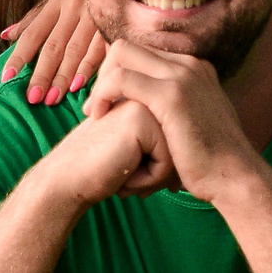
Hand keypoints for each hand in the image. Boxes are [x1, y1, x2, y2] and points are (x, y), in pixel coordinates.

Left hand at [0, 0, 106, 104]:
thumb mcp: (55, 3)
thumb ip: (31, 20)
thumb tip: (4, 35)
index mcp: (56, 3)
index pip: (33, 34)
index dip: (19, 56)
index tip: (6, 77)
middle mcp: (74, 8)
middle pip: (53, 46)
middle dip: (42, 74)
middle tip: (32, 97)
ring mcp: (95, 17)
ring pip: (75, 52)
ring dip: (63, 77)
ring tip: (52, 98)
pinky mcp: (113, 27)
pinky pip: (98, 52)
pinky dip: (88, 69)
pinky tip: (78, 86)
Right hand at [41, 99, 172, 207]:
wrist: (70, 179)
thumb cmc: (105, 168)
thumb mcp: (143, 149)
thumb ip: (166, 140)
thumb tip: (200, 162)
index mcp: (151, 94)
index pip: (180, 137)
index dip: (161, 164)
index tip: (130, 166)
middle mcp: (149, 93)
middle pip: (182, 142)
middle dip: (162, 168)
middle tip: (128, 171)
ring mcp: (144, 100)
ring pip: (178, 151)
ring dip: (155, 174)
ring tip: (127, 175)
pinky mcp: (140, 116)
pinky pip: (168, 159)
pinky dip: (148, 177)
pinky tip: (124, 176)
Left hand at [84, 41, 253, 197]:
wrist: (236, 178)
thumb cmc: (212, 162)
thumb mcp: (196, 124)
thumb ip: (179, 109)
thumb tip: (159, 114)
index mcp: (194, 68)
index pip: (141, 53)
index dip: (117, 73)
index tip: (108, 102)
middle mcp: (189, 64)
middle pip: (127, 47)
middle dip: (104, 73)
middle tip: (96, 107)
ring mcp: (182, 76)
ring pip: (121, 54)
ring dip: (101, 82)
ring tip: (95, 113)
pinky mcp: (172, 95)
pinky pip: (121, 78)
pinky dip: (103, 93)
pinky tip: (100, 116)